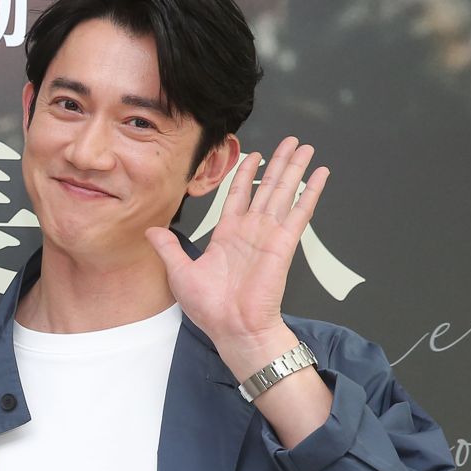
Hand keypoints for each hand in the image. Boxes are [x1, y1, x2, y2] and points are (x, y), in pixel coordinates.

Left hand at [144, 137, 329, 376]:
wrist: (233, 328)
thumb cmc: (209, 308)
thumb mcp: (179, 273)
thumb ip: (168, 248)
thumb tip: (151, 231)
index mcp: (228, 236)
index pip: (238, 196)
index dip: (245, 174)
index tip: (252, 155)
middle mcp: (251, 231)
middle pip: (266, 187)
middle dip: (277, 163)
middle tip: (289, 141)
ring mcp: (269, 235)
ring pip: (283, 192)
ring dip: (294, 169)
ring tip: (305, 147)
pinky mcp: (284, 243)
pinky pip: (300, 212)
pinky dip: (310, 191)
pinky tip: (320, 173)